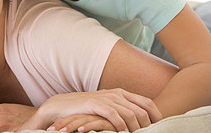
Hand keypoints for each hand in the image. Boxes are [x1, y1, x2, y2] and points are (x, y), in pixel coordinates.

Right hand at [21, 89, 161, 131]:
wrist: (61, 106)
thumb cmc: (85, 109)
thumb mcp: (106, 106)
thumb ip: (121, 109)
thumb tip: (138, 121)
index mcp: (120, 93)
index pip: (147, 102)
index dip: (157, 115)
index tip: (161, 128)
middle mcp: (116, 94)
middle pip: (142, 109)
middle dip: (148, 125)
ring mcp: (106, 98)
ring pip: (130, 114)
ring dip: (136, 128)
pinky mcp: (95, 104)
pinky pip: (114, 116)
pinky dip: (121, 126)